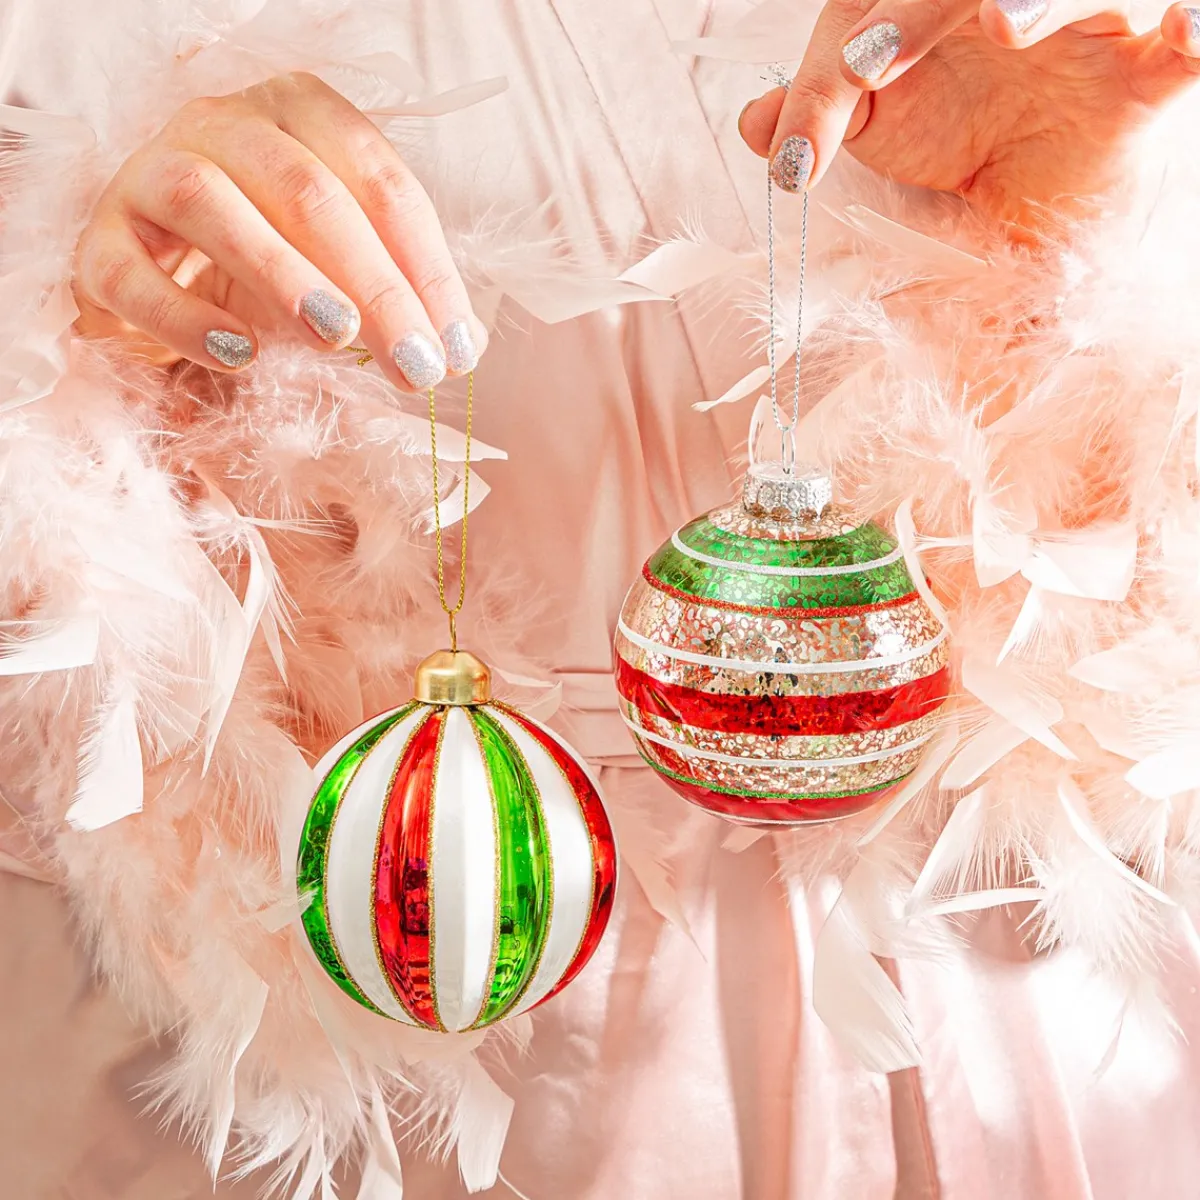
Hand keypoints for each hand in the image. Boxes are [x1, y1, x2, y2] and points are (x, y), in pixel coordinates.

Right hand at [73, 72, 485, 387]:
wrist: (154, 271)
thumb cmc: (263, 263)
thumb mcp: (340, 262)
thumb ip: (396, 286)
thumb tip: (463, 345)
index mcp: (297, 114)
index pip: (378, 177)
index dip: (427, 267)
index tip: (459, 347)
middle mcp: (221, 124)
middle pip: (307, 191)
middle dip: (376, 286)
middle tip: (416, 365)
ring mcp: (149, 175)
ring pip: (211, 202)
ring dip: (282, 274)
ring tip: (336, 339)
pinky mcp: (100, 241)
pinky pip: (132, 274)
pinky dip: (185, 317)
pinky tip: (240, 354)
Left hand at [739, 2, 1199, 229]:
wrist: (1032, 196)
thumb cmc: (955, 133)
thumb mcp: (878, 125)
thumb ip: (820, 113)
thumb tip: (752, 122)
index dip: (866, 28)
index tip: (844, 79)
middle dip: (925, 7)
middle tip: (872, 58)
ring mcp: (1097, 23)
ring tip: (1002, 21)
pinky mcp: (1155, 72)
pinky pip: (1188, 43)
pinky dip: (1192, 32)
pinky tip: (1186, 35)